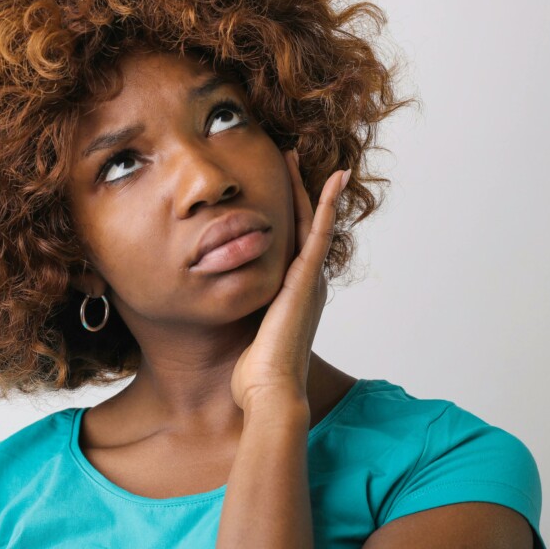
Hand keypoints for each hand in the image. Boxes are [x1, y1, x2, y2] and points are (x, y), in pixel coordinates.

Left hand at [230, 148, 348, 414]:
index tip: (278, 187)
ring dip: (309, 187)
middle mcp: (307, 282)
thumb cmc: (253, 374)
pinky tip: (333, 179)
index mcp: (293, 294)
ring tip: (301, 157)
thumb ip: (239, 313)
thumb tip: (216, 304)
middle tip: (289, 158)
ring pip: (312, 221)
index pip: (290, 243)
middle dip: (298, 191)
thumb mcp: (244, 331)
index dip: (287, 214)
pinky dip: (326, 204)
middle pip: (303, 224)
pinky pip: (320, 232)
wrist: (270, 392)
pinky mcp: (308, 278)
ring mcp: (310, 279)